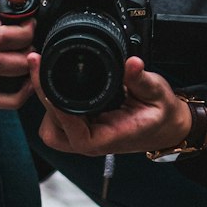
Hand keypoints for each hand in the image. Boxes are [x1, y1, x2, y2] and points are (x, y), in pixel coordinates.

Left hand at [29, 55, 190, 156]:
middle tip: (39, 66)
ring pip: (51, 129)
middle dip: (44, 100)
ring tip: (46, 74)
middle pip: (53, 131)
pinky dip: (53, 105)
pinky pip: (58, 123)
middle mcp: (92, 142)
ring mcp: (85, 137)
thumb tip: (131, 63)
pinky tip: (56, 83)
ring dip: (46, 105)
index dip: (55, 106)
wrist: (167, 126)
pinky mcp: (82, 129)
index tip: (45, 80)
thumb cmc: (161, 115)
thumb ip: (141, 79)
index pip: (72, 130)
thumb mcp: (157, 92)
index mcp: (107, 138)